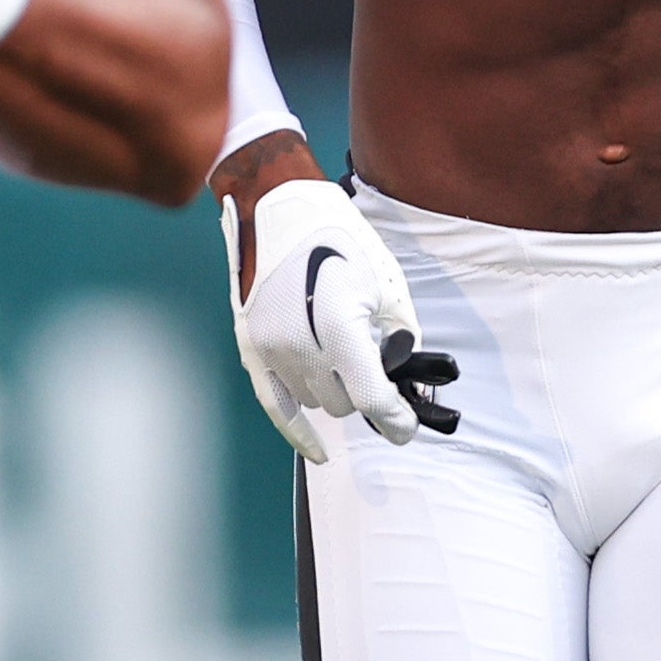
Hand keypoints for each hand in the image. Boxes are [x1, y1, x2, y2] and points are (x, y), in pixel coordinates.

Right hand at [224, 170, 457, 456]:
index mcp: (337, 326)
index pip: (373, 396)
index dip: (397, 418)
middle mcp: (300, 345)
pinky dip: (299, 433)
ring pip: (317, 402)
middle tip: (373, 360)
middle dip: (365, 390)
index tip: (408, 427)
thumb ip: (400, 334)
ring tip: (340, 351)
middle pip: (346, 403)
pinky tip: (319, 452)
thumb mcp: (386, 282)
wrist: (277, 208)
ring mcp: (271, 349)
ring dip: (335, 390)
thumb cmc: (337, 238)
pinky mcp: (252, 348)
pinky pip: (276, 407)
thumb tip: (401, 371)